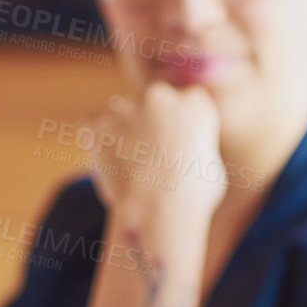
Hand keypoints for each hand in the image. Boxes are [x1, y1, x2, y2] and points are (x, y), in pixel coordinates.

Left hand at [87, 82, 224, 223]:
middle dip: (149, 120)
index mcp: (195, 102)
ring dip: (123, 131)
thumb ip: (196, 148)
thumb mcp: (212, 168)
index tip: (175, 143)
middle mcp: (159, 95)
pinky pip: (94, 127)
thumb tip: (187, 152)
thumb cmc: (192, 198)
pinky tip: (112, 167)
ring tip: (130, 167)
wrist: (157, 211)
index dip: (179, 123)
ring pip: (121, 112)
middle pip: (151, 100)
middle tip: (149, 155)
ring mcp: (125, 105)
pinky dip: (98, 144)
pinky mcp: (95, 121)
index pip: (186, 100)